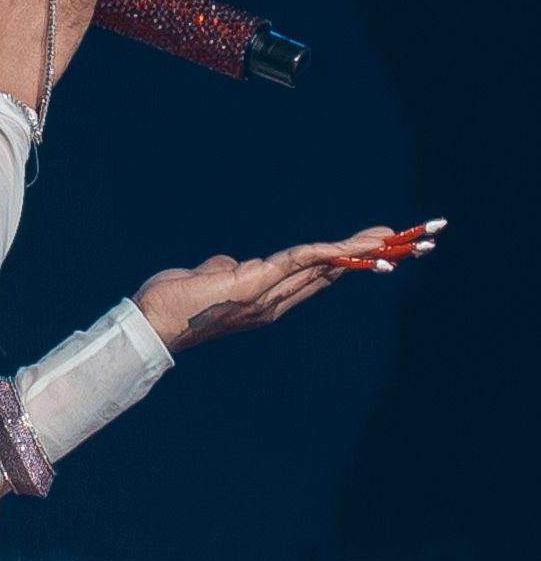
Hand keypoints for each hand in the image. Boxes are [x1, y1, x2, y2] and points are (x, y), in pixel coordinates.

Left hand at [133, 225, 400, 353]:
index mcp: (265, 300)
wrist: (151, 322)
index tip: (377, 248)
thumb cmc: (172, 302)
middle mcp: (273, 301)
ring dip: (359, 250)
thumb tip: (230, 262)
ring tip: (392, 237)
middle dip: (370, 257)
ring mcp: (267, 294)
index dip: (346, 261)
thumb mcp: (207, 279)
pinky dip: (325, 252)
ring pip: (322, 266)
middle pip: (330, 272)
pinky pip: (297, 262)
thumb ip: (226, 269)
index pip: (314, 277)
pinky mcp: (254, 283)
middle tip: (408, 242)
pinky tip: (350, 244)